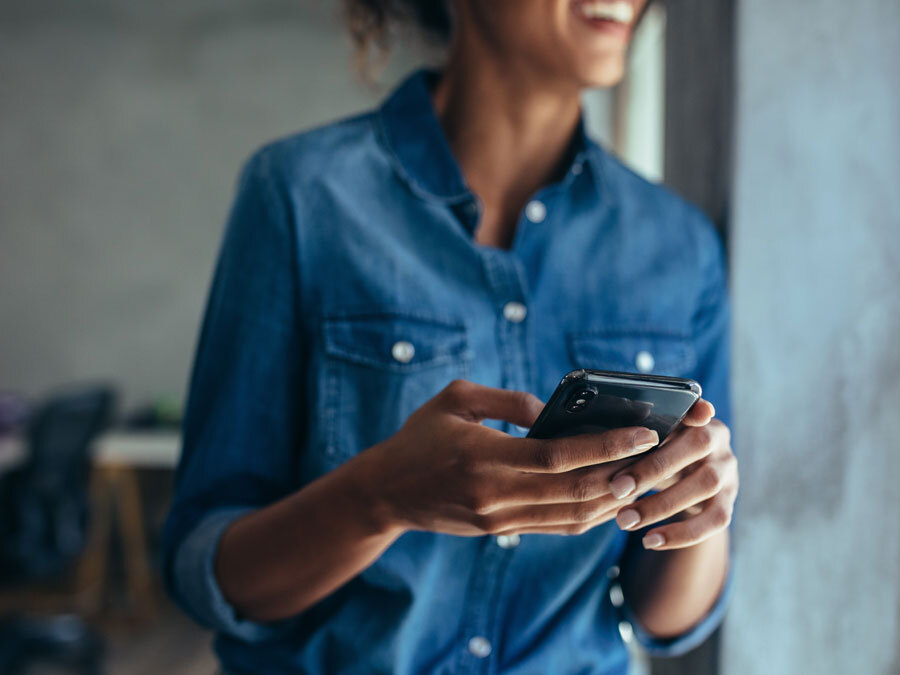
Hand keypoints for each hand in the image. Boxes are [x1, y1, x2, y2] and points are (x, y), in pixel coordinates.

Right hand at [355, 380, 660, 536]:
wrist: (386, 492)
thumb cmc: (419, 437)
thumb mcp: (456, 400)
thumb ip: (507, 401)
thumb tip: (553, 411)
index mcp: (484, 456)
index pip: (559, 456)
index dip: (606, 446)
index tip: (644, 432)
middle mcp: (496, 494)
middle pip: (576, 491)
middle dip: (623, 474)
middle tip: (658, 456)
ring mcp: (500, 519)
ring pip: (572, 515)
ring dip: (613, 499)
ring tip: (643, 476)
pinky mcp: (501, 531)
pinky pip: (556, 526)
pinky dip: (589, 514)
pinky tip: (610, 497)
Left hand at [609, 400, 737, 549]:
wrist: (687, 479)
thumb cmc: (656, 452)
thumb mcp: (647, 438)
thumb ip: (632, 433)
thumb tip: (599, 437)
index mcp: (696, 416)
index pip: (694, 407)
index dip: (688, 410)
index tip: (656, 426)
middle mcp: (718, 439)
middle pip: (695, 447)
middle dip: (652, 469)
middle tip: (616, 488)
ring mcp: (728, 471)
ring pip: (704, 486)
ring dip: (661, 505)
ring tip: (624, 521)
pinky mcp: (729, 501)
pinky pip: (715, 520)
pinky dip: (682, 533)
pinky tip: (649, 541)